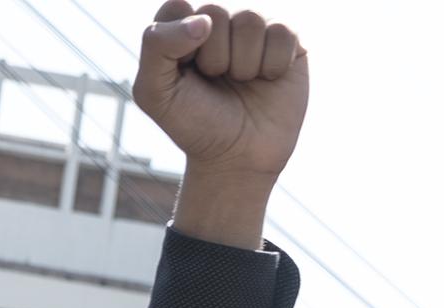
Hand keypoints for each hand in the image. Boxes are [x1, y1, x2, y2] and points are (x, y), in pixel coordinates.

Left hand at [134, 4, 307, 183]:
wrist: (236, 156)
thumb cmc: (193, 123)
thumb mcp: (155, 92)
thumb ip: (157, 47)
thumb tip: (203, 21)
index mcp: (182, 28)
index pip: (176, 7)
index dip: (179, 42)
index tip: (183, 71)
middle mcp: (219, 21)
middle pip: (214, 10)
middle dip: (212, 57)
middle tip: (215, 81)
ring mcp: (254, 28)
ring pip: (250, 19)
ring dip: (242, 64)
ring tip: (240, 82)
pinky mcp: (288, 38)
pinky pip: (283, 32)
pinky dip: (271, 65)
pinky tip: (266, 80)